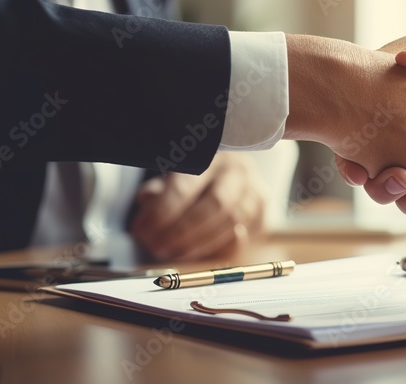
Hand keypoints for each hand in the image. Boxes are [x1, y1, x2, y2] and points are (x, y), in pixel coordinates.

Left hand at [130, 152, 266, 259]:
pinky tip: (197, 250)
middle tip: (157, 246)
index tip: (142, 229)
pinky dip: (217, 247)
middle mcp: (238, 170)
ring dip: (197, 243)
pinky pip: (242, 238)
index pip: (188, 184)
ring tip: (172, 251)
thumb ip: (158, 190)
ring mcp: (256, 191)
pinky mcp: (263, 215)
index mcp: (211, 155)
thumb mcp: (172, 177)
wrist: (230, 177)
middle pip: (215, 204)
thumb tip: (149, 205)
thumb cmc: (195, 179)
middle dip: (182, 231)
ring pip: (231, 222)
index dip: (163, 211)